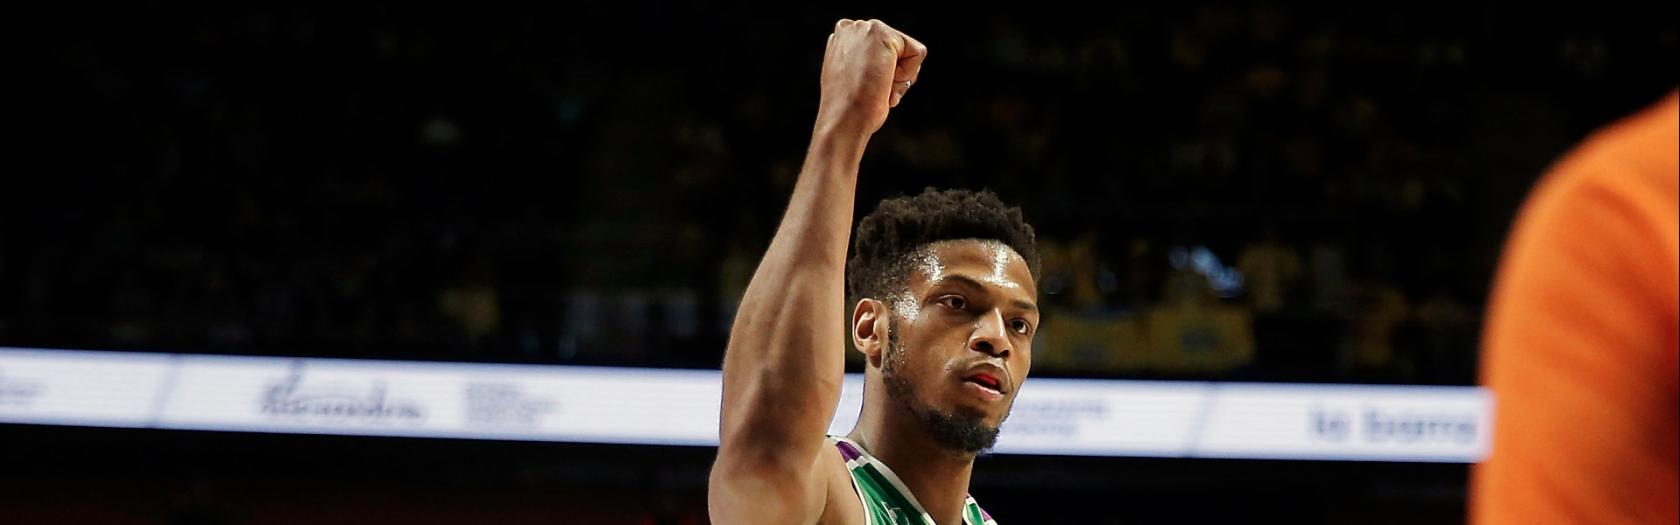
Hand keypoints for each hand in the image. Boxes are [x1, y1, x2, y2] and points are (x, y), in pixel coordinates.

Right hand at [815, 19, 926, 138]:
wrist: (845, 118)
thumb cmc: (849, 109)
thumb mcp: (852, 80)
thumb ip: (863, 65)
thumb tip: (885, 68)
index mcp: (842, 38)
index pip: (883, 52)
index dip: (882, 74)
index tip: (866, 88)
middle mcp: (852, 28)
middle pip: (897, 50)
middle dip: (892, 74)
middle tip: (874, 90)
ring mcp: (866, 29)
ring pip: (908, 52)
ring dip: (898, 76)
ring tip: (877, 87)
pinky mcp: (882, 34)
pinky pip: (917, 53)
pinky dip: (908, 74)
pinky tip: (885, 81)